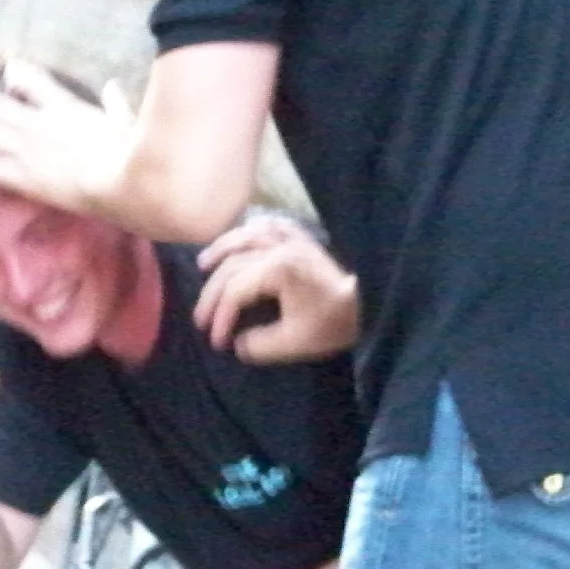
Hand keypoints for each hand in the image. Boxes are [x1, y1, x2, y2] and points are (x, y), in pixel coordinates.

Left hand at [0, 62, 133, 212]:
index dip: (16, 73)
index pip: (33, 81)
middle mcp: (39, 124)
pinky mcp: (23, 177)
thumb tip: (113, 86)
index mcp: (65, 108)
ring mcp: (27, 150)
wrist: (121, 181)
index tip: (7, 70)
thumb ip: (117, 104)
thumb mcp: (126, 123)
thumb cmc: (130, 152)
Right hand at [195, 216, 358, 362]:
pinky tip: (243, 236)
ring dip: (222, 248)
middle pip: (232, 265)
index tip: (218, 343)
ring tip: (204, 264)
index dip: (221, 317)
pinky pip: (273, 224)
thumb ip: (259, 344)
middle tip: (201, 319)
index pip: (234, 291)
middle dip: (213, 295)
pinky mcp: (304, 239)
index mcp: (277, 269)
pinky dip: (253, 228)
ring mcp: (292, 239)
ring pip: (247, 235)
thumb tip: (239, 343)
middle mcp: (280, 247)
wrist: (368, 306)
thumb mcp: (293, 343)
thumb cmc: (331, 324)